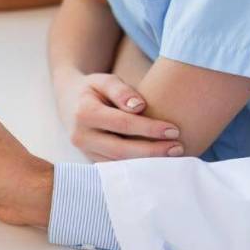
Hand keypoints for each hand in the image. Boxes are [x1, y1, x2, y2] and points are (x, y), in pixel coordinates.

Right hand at [58, 73, 183, 160]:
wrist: (70, 102)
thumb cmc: (94, 89)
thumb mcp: (104, 80)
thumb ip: (121, 90)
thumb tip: (139, 106)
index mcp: (84, 113)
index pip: (122, 124)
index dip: (150, 129)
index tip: (175, 130)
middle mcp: (80, 136)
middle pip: (120, 150)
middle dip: (152, 151)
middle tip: (179, 148)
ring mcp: (84, 152)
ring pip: (118, 164)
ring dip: (146, 164)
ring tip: (172, 157)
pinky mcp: (90, 160)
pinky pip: (115, 168)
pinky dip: (136, 168)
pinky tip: (156, 163)